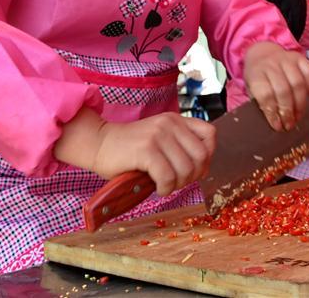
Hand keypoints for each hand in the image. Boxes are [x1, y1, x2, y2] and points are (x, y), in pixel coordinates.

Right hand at [92, 113, 215, 195]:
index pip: (210, 135)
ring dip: (178, 185)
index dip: (207, 157)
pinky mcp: (146, 149)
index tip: (192, 169)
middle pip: (202, 156)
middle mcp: (169, 123)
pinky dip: (165, 188)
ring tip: (164, 185)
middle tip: (176, 182)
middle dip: (193, 176)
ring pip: (186, 169)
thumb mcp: (160, 140)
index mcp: (176, 120)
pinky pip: (168, 177)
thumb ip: (181, 147)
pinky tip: (156, 188)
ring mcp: (158, 135)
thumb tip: (204, 169)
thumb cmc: (130, 150)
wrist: (99, 144)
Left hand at [244, 41, 308, 131]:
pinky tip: (306, 100)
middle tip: (289, 125)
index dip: (272, 112)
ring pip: (298, 83)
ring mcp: (287, 59)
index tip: (277, 126)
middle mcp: (271, 64)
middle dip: (287, 111)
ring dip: (300, 104)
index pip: (265, 94)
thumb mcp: (251, 89)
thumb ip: (260, 103)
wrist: (263, 54)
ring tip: (298, 117)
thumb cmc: (258, 77)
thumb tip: (274, 123)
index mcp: (256, 73)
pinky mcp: (300, 57)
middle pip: (283, 90)